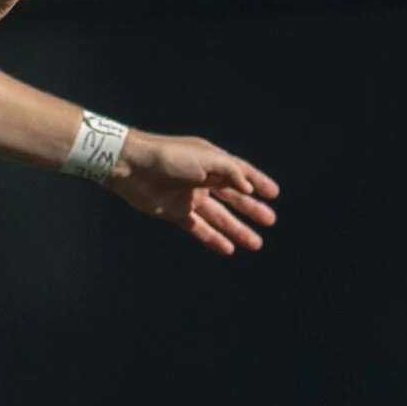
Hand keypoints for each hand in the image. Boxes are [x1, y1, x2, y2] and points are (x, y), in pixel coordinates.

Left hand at [110, 134, 279, 256]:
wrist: (131, 166)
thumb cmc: (169, 156)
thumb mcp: (207, 158)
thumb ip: (231, 171)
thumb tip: (249, 188)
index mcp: (211, 161)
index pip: (240, 172)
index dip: (258, 182)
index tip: (275, 194)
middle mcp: (203, 179)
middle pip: (233, 197)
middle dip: (251, 209)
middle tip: (270, 221)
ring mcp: (190, 197)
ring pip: (219, 216)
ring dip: (237, 229)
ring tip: (256, 243)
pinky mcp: (176, 212)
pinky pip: (199, 228)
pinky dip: (213, 238)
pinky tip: (228, 249)